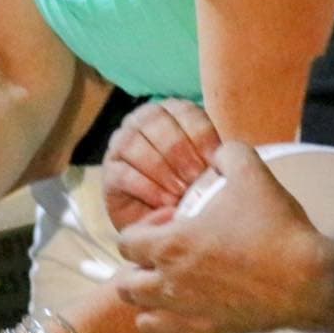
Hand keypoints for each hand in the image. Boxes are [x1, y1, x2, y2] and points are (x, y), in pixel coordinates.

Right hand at [102, 98, 221, 231]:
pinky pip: (123, 174)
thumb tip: (225, 155)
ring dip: (162, 171)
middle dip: (180, 154)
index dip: (200, 136)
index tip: (216, 162)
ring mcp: (120, 145)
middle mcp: (140, 121)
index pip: (184, 112)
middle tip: (196, 180)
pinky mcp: (108, 173)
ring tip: (181, 193)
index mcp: (170, 111)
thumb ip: (215, 155)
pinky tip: (165, 202)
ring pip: (136, 146)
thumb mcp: (211, 167)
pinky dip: (147, 188)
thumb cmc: (193, 188)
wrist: (166, 220)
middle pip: (158, 125)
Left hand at [115, 142, 332, 332]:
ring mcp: (186, 314)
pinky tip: (187, 315)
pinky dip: (171, 332)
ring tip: (170, 289)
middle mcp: (168, 284)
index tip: (169, 225)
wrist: (310, 280)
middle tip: (164, 258)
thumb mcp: (253, 175)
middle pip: (126, 283)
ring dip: (149, 303)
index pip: (125, 243)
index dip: (142, 231)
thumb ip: (229, 155)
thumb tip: (218, 152)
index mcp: (169, 247)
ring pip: (143, 317)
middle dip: (138, 269)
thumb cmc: (276, 229)